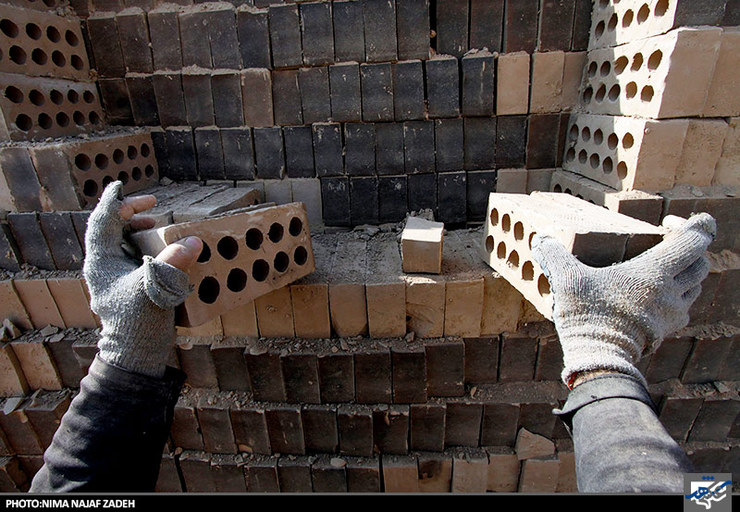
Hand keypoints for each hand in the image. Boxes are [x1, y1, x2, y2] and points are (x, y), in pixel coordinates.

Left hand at [83, 181, 202, 377]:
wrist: (135, 354)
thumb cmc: (138, 323)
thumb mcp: (155, 288)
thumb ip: (173, 262)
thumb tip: (192, 241)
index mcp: (101, 262)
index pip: (102, 222)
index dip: (114, 202)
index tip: (123, 186)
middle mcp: (105, 266)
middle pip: (110, 230)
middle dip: (129, 214)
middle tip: (152, 206)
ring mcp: (115, 277)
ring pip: (122, 243)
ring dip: (138, 230)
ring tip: (157, 223)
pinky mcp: (127, 287)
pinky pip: (134, 257)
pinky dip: (147, 247)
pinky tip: (164, 250)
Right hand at [531, 213, 715, 387]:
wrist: (601, 359)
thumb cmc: (588, 316)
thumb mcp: (567, 280)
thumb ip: (554, 255)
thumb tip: (540, 239)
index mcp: (655, 272)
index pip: (696, 239)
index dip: (694, 225)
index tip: (669, 221)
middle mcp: (671, 291)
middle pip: (701, 262)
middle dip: (690, 248)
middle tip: (667, 243)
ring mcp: (672, 314)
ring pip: (695, 286)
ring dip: (685, 274)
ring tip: (660, 269)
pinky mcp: (665, 331)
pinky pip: (682, 309)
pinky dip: (675, 297)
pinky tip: (651, 298)